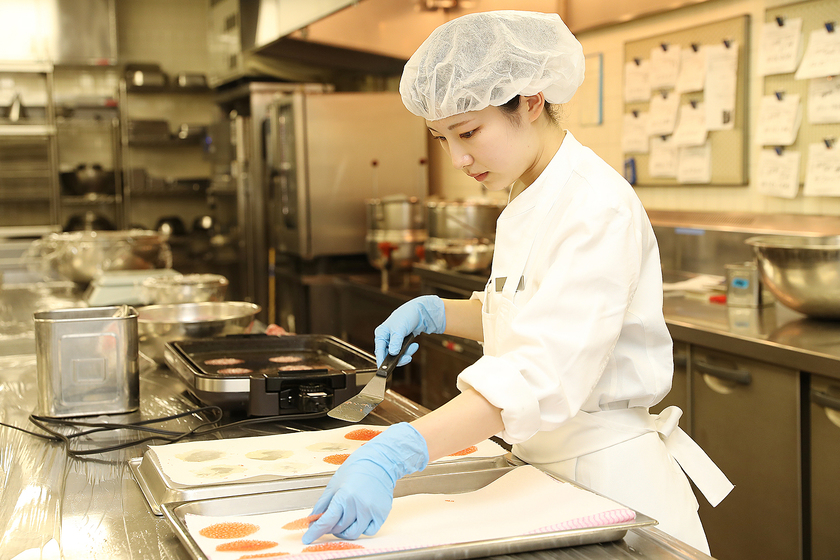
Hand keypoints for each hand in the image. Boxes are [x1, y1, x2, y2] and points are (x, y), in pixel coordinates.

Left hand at [302, 423, 428, 543]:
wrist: (380, 462)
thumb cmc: (356, 469)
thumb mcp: (334, 484)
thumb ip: (322, 504)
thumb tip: (312, 520)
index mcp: (344, 496)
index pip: (326, 521)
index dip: (315, 532)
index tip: (307, 539)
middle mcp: (358, 506)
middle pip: (339, 528)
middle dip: (331, 527)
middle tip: (331, 520)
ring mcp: (371, 511)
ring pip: (353, 533)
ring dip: (345, 531)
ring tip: (344, 519)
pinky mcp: (381, 514)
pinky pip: (369, 531)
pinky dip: (361, 529)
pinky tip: (359, 519)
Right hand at [374, 295, 445, 366]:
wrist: (420, 312)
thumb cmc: (407, 315)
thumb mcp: (400, 329)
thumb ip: (395, 342)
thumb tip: (393, 353)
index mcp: (381, 334)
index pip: (379, 351)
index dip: (381, 362)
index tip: (385, 370)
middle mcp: (386, 338)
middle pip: (388, 355)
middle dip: (399, 357)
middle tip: (408, 357)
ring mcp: (393, 341)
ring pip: (397, 355)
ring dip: (406, 353)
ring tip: (414, 347)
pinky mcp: (401, 343)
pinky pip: (403, 352)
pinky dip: (409, 351)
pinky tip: (414, 345)